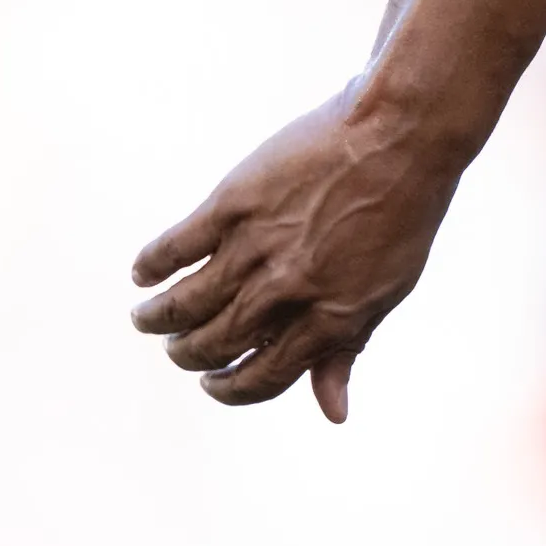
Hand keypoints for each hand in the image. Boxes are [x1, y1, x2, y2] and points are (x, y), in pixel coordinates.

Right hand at [130, 83, 460, 420]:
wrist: (402, 133)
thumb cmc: (405, 211)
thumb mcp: (389, 289)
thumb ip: (349, 348)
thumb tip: (332, 411)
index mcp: (330, 319)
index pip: (264, 376)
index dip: (232, 389)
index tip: (214, 385)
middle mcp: (287, 291)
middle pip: (218, 343)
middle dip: (190, 356)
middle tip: (177, 353)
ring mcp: (258, 246)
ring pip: (189, 302)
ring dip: (160, 319)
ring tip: (146, 321)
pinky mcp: (235, 203)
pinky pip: (178, 245)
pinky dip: (153, 264)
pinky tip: (141, 275)